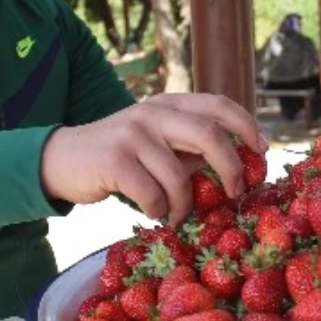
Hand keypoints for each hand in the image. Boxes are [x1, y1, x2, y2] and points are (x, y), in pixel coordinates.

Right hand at [39, 93, 266, 224]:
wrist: (60, 160)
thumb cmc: (119, 157)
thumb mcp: (156, 141)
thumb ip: (190, 148)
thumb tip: (238, 169)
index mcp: (169, 103)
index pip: (219, 104)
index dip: (246, 126)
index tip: (261, 152)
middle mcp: (154, 111)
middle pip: (210, 135)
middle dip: (231, 168)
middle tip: (236, 194)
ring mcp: (133, 133)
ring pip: (180, 177)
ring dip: (184, 207)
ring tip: (177, 216)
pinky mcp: (115, 159)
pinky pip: (153, 195)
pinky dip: (159, 211)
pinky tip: (153, 212)